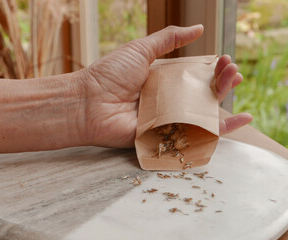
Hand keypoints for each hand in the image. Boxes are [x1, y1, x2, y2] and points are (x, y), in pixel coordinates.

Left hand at [80, 25, 251, 147]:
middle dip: (220, 81)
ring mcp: (167, 120)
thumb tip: (198, 28)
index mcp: (162, 82)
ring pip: (202, 113)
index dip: (211, 68)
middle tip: (232, 70)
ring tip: (234, 82)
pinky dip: (220, 130)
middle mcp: (167, 101)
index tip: (224, 60)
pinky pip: (196, 135)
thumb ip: (168, 39)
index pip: (194, 76)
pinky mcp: (166, 138)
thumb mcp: (141, 49)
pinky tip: (242, 120)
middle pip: (201, 94)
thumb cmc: (110, 74)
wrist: (89, 103)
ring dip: (223, 99)